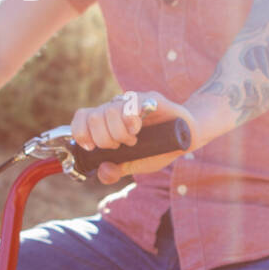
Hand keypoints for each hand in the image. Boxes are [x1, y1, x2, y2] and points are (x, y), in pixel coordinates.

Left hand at [70, 91, 196, 184]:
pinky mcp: (148, 98)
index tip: (92, 147)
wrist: (187, 138)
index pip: (82, 117)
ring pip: (109, 110)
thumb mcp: (137, 165)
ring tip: (133, 139)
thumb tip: (103, 171)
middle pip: (93, 116)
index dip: (81, 132)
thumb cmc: (160, 149)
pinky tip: (137, 129)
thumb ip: (118, 170)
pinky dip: (129, 119)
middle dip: (103, 139)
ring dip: (118, 132)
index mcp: (108, 122)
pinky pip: (130, 102)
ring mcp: (132, 101)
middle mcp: (117, 108)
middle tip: (120, 146)